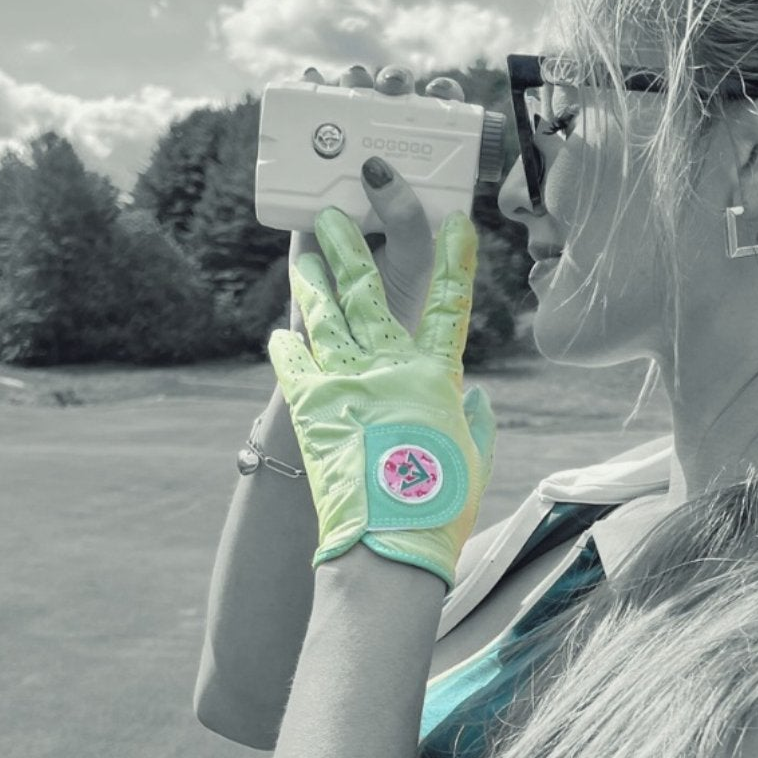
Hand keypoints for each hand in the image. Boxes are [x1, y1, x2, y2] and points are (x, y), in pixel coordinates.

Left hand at [268, 206, 496, 588]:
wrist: (388, 541)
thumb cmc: (440, 507)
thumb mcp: (475, 461)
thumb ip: (478, 422)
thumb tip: (479, 399)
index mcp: (437, 377)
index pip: (450, 304)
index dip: (455, 259)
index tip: (455, 222)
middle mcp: (391, 366)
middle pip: (370, 291)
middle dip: (352, 247)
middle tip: (336, 216)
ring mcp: (346, 380)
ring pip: (326, 315)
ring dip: (312, 281)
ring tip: (302, 256)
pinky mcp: (310, 404)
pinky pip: (294, 363)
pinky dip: (286, 346)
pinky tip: (279, 333)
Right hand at [286, 64, 466, 339]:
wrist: (344, 340)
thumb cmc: (397, 304)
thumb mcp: (416, 260)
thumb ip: (407, 220)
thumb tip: (376, 165)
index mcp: (431, 194)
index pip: (444, 140)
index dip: (443, 110)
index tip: (441, 94)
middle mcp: (393, 183)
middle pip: (394, 122)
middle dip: (392, 90)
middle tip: (389, 87)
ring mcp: (351, 185)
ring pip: (352, 125)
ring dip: (351, 91)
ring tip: (350, 82)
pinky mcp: (313, 194)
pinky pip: (308, 147)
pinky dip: (304, 110)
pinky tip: (307, 85)